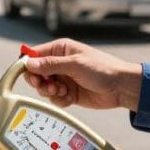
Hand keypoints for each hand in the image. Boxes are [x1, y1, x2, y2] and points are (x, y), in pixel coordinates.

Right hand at [24, 38, 142, 110]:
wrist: (121, 88)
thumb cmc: (103, 69)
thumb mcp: (75, 64)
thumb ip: (50, 64)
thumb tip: (28, 63)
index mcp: (60, 49)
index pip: (34, 55)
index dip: (28, 65)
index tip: (29, 76)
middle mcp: (59, 63)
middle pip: (35, 73)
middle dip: (39, 82)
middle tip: (48, 86)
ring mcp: (63, 78)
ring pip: (43, 88)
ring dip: (50, 92)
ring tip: (63, 91)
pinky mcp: (68, 93)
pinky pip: (54, 99)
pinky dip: (60, 100)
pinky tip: (70, 98)